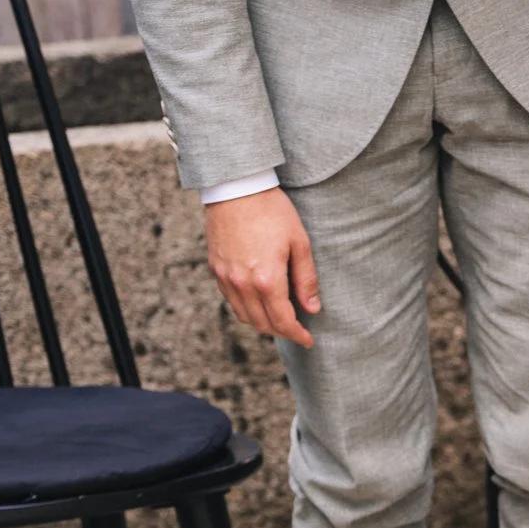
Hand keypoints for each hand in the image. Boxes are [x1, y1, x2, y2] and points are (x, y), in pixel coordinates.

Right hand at [204, 186, 317, 346]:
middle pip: (262, 324)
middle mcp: (242, 284)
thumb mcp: (299, 243)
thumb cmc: (272, 211)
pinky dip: (246, 309)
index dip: (297, 335)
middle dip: (282, 332)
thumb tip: (312, 309)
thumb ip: (306, 280)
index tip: (308, 341)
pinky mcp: (215, 268)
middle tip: (297, 331)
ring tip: (280, 320)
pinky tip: (260, 303)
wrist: (237, 187)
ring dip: (263, 324)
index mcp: (267, 280)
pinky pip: (231, 300)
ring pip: (244, 316)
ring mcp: (226, 277)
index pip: (283, 321)